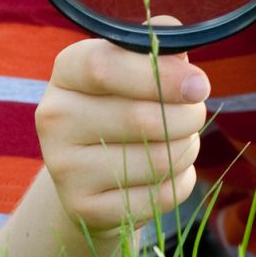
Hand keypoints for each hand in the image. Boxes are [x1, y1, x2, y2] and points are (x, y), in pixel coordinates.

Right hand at [35, 18, 209, 235]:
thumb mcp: (136, 67)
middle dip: (188, 117)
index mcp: (67, 71)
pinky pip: (161, 195)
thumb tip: (180, 47)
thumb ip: (159, 49)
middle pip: (142, 118)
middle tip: (195, 114)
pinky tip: (166, 173)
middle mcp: (55, 117)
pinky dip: (180, 181)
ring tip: (178, 141)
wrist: (91, 175)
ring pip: (158, 160)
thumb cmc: (124, 105)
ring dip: (187, 149)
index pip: (104, 66)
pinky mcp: (84, 208)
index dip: (161, 75)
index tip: (200, 85)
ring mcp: (64, 167)